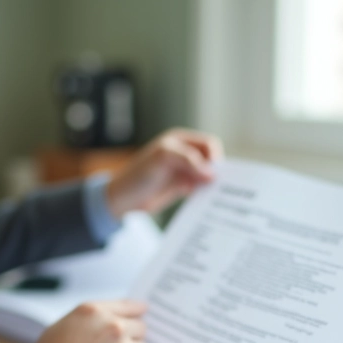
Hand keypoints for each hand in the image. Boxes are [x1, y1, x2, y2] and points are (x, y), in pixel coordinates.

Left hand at [106, 128, 223, 217]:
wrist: (122, 199)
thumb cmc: (137, 174)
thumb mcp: (162, 159)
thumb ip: (189, 161)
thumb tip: (212, 174)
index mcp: (180, 141)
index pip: (208, 144)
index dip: (214, 157)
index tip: (214, 174)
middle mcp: (184, 154)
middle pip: (210, 159)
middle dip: (216, 171)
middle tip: (219, 186)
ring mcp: (183, 171)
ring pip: (207, 174)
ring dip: (212, 183)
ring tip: (215, 196)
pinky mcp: (182, 187)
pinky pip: (200, 188)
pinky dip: (205, 193)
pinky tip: (206, 201)